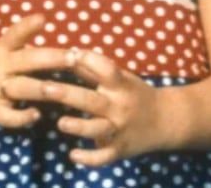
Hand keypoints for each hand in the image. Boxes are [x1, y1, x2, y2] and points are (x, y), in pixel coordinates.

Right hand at [0, 14, 70, 127]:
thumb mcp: (1, 46)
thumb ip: (21, 36)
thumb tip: (46, 18)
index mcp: (2, 49)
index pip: (15, 34)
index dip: (28, 26)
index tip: (43, 19)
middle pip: (27, 60)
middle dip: (52, 59)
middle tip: (74, 57)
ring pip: (21, 88)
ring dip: (42, 89)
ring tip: (62, 90)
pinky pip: (7, 116)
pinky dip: (22, 117)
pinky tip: (37, 115)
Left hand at [44, 49, 167, 165]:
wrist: (165, 119)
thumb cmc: (136, 94)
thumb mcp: (122, 79)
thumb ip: (95, 70)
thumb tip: (69, 53)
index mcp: (121, 86)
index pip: (106, 70)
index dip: (89, 60)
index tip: (69, 55)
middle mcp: (119, 107)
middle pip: (92, 100)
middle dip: (67, 94)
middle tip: (44, 88)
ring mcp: (119, 129)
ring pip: (97, 129)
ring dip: (78, 126)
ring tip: (60, 123)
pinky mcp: (119, 149)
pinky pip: (103, 157)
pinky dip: (88, 158)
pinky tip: (73, 155)